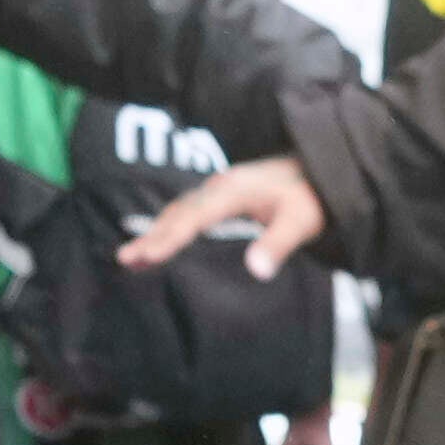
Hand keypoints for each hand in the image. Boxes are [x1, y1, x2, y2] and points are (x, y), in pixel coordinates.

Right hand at [121, 154, 328, 279]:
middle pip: (177, 214)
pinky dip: (167, 226)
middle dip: (150, 237)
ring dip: (154, 233)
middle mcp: (219, 186)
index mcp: (232, 191)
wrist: (320, 171)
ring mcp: (217, 188)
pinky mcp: (220, 194)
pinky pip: (186, 210)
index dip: (169, 238)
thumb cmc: (311, 198)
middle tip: (124, 260)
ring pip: (178, 211)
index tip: (148, 256)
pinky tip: (157, 241)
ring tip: (130, 258)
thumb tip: (256, 272)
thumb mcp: (301, 223)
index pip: (193, 218)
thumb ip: (277, 245)